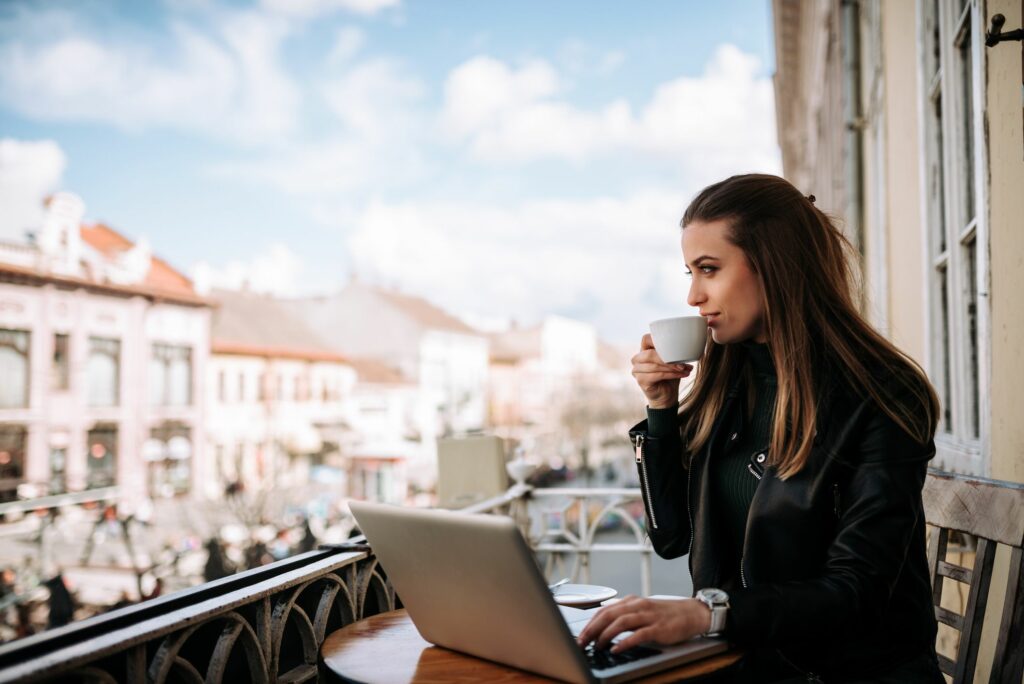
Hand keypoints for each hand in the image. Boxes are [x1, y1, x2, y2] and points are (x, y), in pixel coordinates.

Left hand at [576, 596, 710, 652]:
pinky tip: (616, 649)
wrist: (691, 613)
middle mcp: (638, 606)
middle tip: (582, 642)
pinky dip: (625, 642)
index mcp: (631, 601)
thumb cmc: (664, 614)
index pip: (605, 610)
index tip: (580, 635)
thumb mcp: (642, 610)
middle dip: (592, 629)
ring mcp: (648, 616)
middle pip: (609, 615)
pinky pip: (638, 635)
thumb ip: (625, 616)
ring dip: (605, 635)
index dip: (590, 623)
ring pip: (621, 622)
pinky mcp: (658, 628)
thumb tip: (603, 628)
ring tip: (596, 646)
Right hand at [631, 334, 692, 408]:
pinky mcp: (641, 380)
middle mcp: (637, 359)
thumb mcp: (672, 362)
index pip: (646, 339)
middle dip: (669, 358)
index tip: (675, 346)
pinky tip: (681, 375)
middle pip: (650, 354)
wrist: (666, 396)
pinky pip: (657, 375)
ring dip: (672, 367)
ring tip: (685, 370)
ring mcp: (637, 370)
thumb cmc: (669, 376)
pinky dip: (671, 375)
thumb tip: (688, 347)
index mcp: (644, 351)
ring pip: (654, 365)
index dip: (658, 341)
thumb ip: (673, 353)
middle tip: (683, 364)